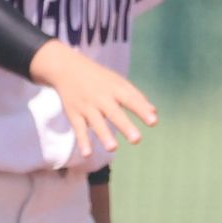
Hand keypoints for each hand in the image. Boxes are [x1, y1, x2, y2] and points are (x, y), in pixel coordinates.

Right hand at [29, 41, 156, 159]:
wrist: (67, 68)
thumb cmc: (99, 78)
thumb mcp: (118, 82)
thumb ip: (136, 97)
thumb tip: (154, 112)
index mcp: (115, 89)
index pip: (131, 100)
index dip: (142, 110)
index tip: (153, 122)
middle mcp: (101, 98)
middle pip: (114, 113)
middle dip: (125, 126)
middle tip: (137, 140)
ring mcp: (87, 106)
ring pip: (96, 122)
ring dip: (104, 135)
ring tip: (113, 148)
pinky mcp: (74, 114)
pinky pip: (78, 128)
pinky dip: (82, 141)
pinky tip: (87, 154)